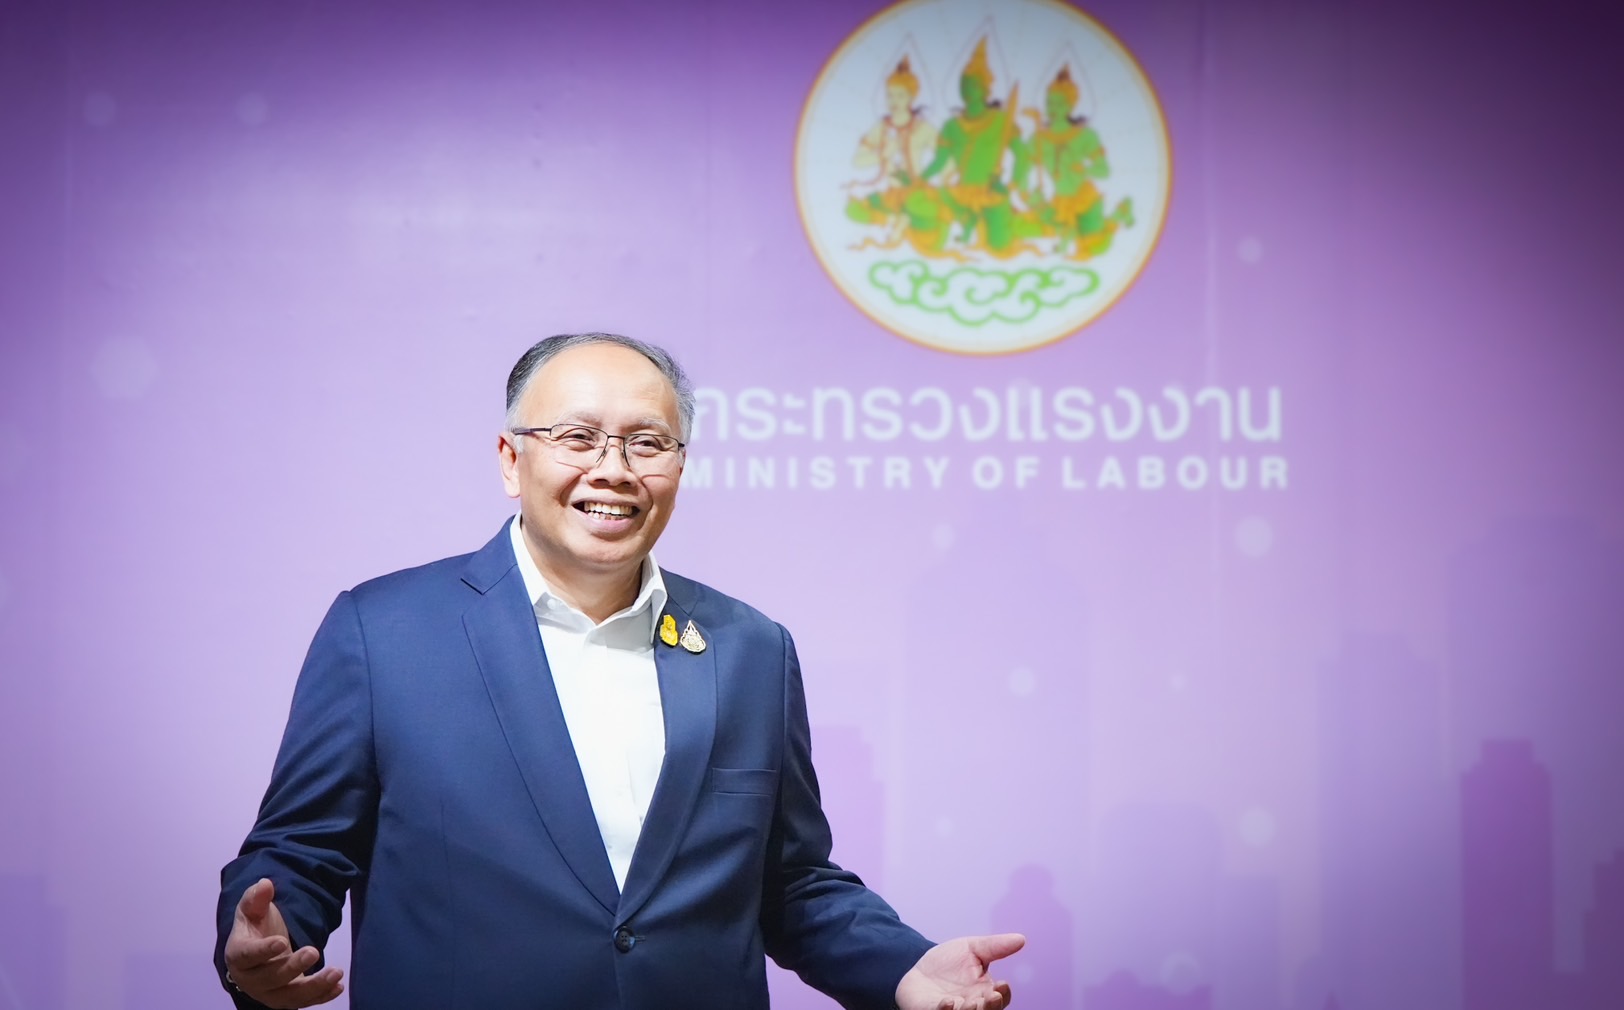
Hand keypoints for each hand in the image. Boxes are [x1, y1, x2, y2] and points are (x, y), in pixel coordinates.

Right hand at [222, 878, 344, 1007]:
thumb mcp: (252, 908)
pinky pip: (303, 1002)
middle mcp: (251, 979)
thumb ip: (256, 898)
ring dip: (313, 987)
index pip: (247, 956)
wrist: (259, 948)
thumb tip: (265, 884)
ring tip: (336, 973)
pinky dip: (321, 996)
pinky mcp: (287, 997)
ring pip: (289, 997)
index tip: (281, 941)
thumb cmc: (255, 926)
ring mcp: (269, 992)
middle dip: (292, 967)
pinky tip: (338, 987)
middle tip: (313, 951)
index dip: (263, 951)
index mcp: (238, 955)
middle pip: (270, 979)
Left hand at [896, 933, 1025, 1009]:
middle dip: (991, 1006)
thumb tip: (1021, 939)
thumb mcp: (973, 949)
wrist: (921, 970)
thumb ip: (995, 946)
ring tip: (972, 1002)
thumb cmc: (951, 963)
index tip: (1002, 985)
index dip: (1004, 994)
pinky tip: (948, 1002)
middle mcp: (973, 1005)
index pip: (1002, 998)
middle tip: (991, 996)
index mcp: (986, 992)